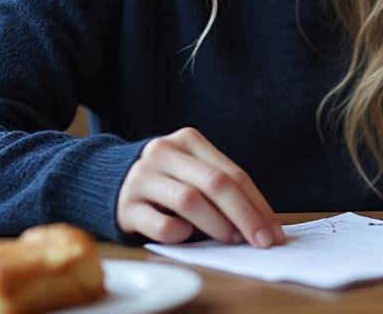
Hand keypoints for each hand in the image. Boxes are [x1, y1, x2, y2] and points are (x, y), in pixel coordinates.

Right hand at [116, 127, 284, 247]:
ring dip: (217, 224)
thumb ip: (221, 187)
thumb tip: (260, 224)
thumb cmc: (166, 179)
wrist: (108, 181)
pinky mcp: (126, 205)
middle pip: (215, 183)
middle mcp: (163, 152)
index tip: (273, 231)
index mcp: (188, 140)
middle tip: (260, 241)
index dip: (257, 204)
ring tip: (231, 240)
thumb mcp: (192, 170)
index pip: (233, 173)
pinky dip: (180, 233)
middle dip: (245, 216)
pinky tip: (186, 235)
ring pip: (189, 200)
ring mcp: (142, 177)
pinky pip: (160, 224)